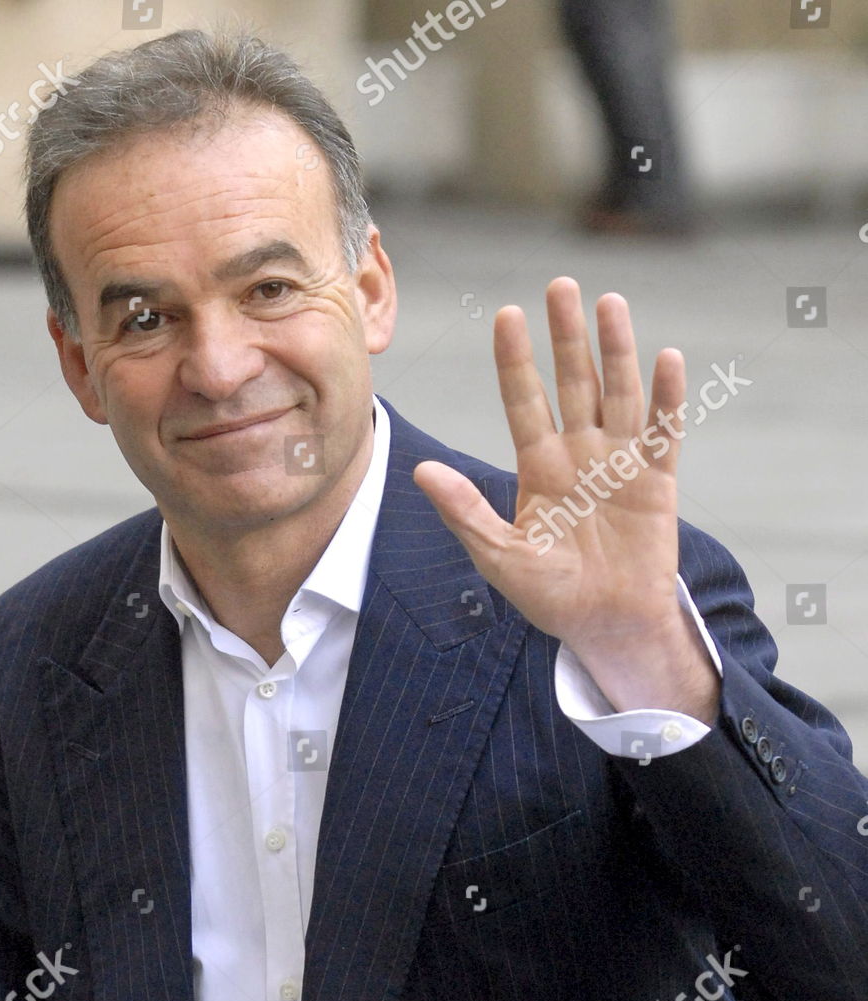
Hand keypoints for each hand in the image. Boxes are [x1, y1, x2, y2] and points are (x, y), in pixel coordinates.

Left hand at [414, 278, 716, 718]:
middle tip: (560, 286)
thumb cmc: (550, 595)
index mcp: (539, 467)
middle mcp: (580, 454)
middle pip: (573, 383)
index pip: (524, 402)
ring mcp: (620, 462)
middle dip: (566, 337)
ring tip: (608, 301)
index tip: (507, 315)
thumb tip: (421, 472)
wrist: (605, 626)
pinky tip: (666, 358)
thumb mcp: (499, 555)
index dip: (516, 360)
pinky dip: (666, 397)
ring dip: (615, 349)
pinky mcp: (657, 481)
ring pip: (618, 393)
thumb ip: (465, 511)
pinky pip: (663, 431)